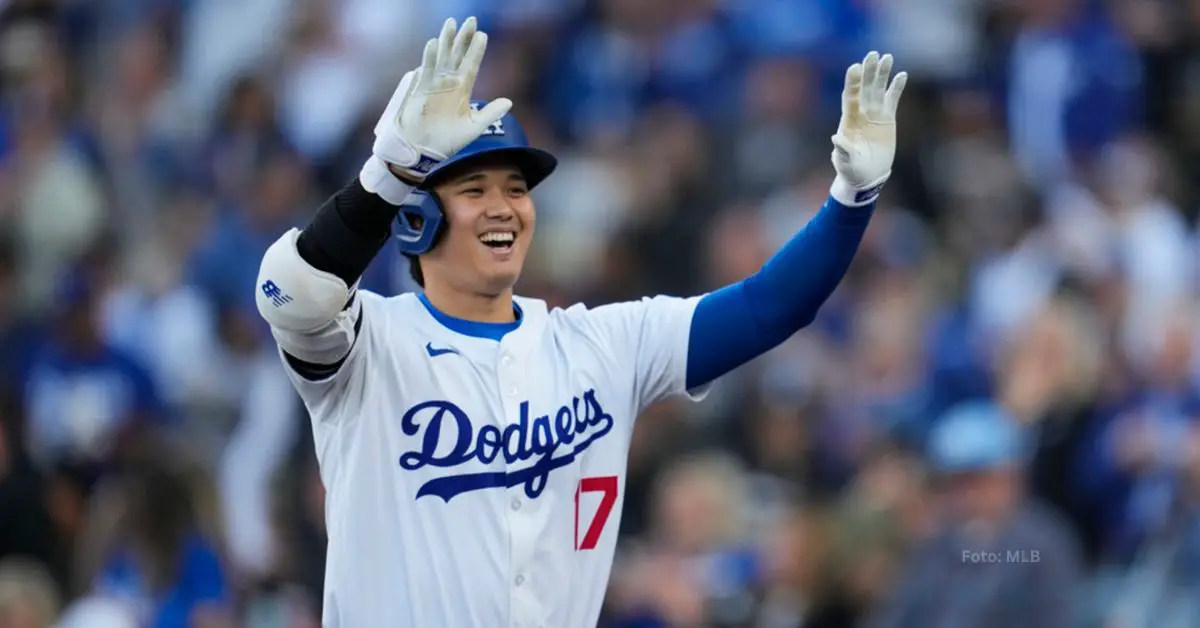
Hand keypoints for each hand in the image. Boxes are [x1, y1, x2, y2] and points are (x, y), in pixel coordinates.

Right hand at [361, 17, 511, 200]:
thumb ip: (490, 113)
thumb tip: (509, 101)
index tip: (483, 35)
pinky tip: (434, 44)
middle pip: (457, 55)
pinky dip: (429, 57)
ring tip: (451, 23)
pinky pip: (426, 70)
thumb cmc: (448, 141)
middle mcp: (449, 83)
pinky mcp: (421, 89)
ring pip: (442, 57)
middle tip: (471, 20)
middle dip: (463, 38)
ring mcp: (434, 84)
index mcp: (463, 90)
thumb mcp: (474, 127)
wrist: (425, 151)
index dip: (476, 50)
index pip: (471, 65)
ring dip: (446, 41)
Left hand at [830, 51, 906, 205]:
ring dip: (882, 74)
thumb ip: (842, 150)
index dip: (852, 82)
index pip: (850, 97)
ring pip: (878, 90)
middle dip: (868, 72)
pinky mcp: (888, 118)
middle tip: (872, 54)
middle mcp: (861, 113)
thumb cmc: (851, 170)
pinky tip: (901, 75)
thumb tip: (836, 137)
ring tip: (887, 57)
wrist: (867, 176)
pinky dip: (896, 87)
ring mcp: (875, 114)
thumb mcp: (845, 162)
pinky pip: (892, 99)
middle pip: (864, 88)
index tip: (855, 67)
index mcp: (849, 121)